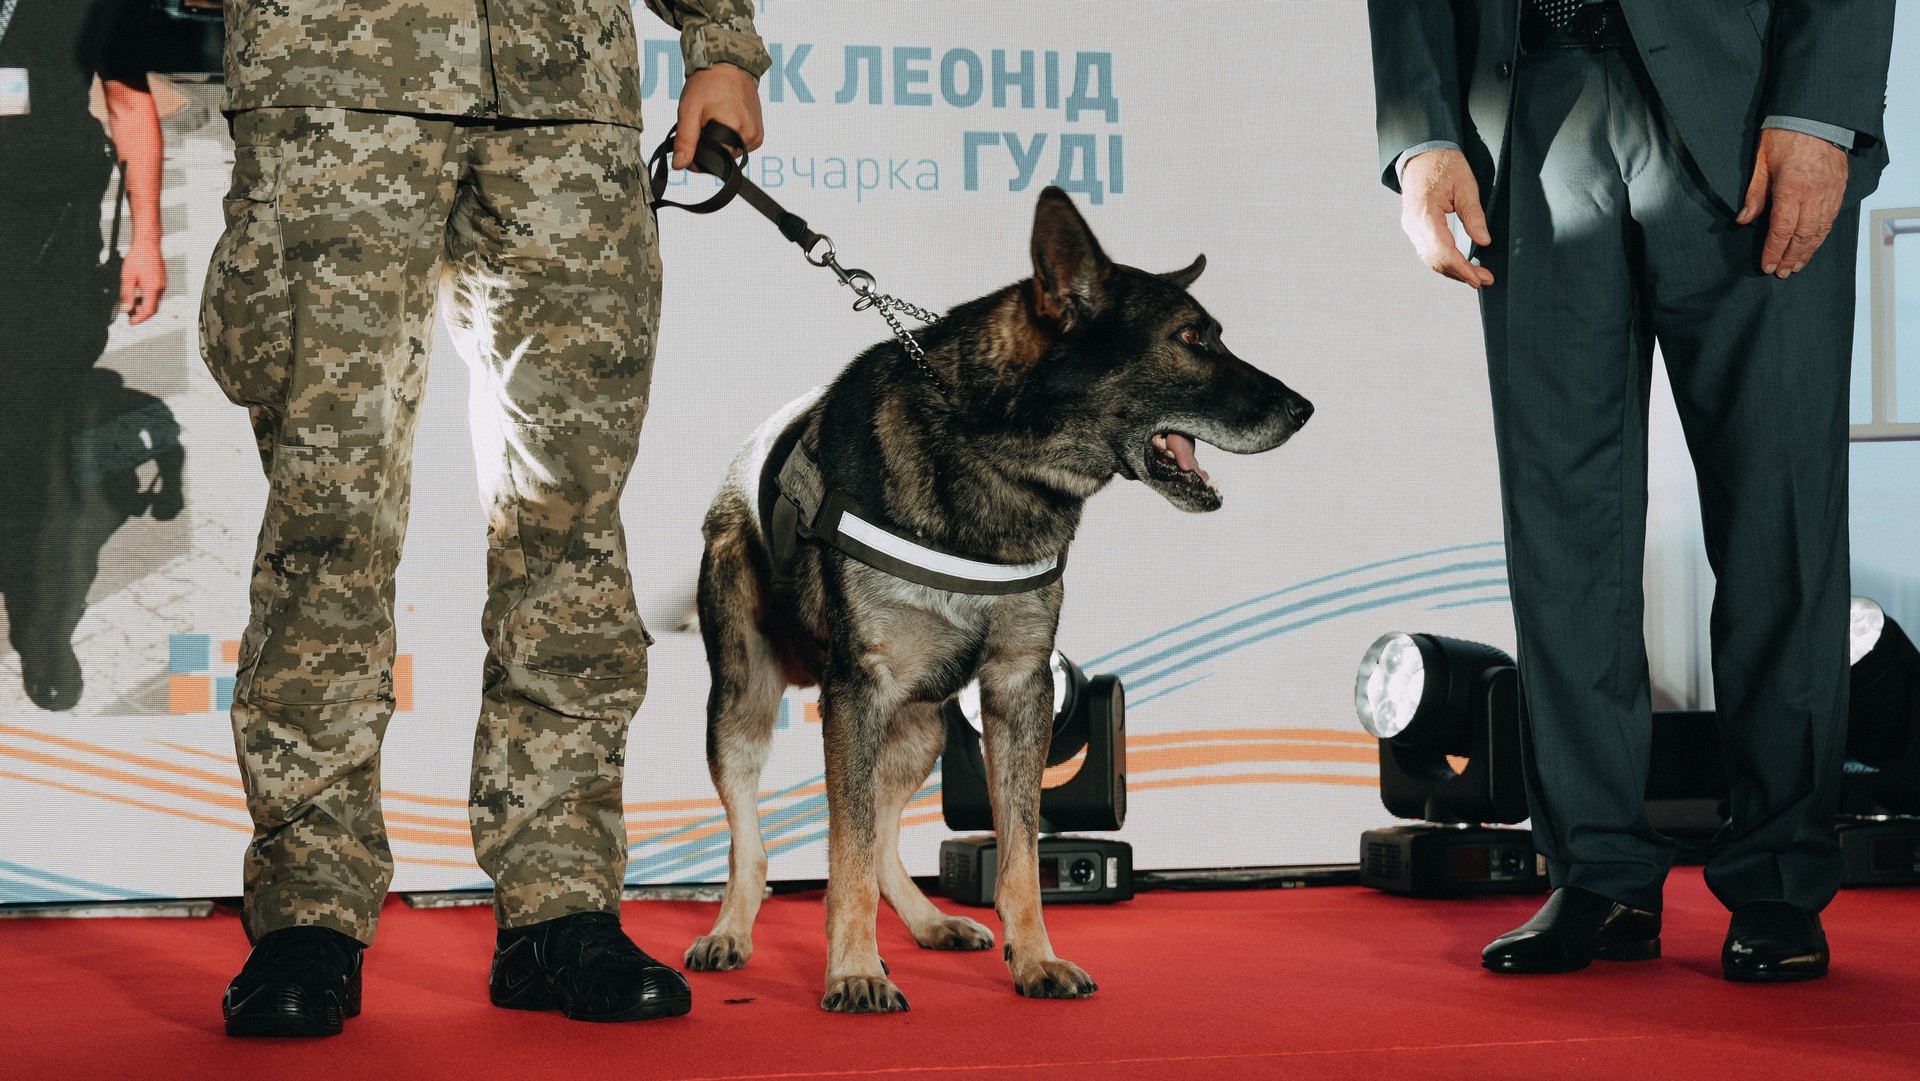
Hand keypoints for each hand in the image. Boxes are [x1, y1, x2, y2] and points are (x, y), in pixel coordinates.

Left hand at [120, 239, 166, 323]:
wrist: (148, 244)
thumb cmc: (138, 258)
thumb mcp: (127, 278)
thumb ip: (126, 295)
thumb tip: (126, 309)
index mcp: (153, 289)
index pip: (148, 311)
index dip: (139, 319)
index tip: (131, 322)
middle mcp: (160, 288)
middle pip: (153, 308)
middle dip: (142, 314)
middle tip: (130, 316)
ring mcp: (162, 284)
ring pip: (154, 302)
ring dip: (144, 306)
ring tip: (132, 305)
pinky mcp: (161, 280)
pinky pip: (156, 295)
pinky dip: (147, 299)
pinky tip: (138, 294)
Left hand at [673, 63, 763, 170]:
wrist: (729, 66)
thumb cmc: (708, 84)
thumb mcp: (689, 110)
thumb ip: (685, 140)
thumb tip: (680, 165)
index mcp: (735, 129)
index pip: (713, 161)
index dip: (698, 155)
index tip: (691, 138)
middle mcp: (750, 135)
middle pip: (723, 158)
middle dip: (709, 148)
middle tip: (703, 123)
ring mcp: (757, 136)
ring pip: (730, 154)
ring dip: (719, 144)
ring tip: (715, 120)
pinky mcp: (758, 135)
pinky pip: (739, 147)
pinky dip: (729, 140)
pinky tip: (725, 122)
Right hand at [1399, 149, 1493, 288]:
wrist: (1423, 152)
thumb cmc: (1444, 164)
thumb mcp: (1466, 185)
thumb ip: (1474, 215)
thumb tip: (1484, 241)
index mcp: (1424, 213)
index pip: (1443, 250)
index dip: (1462, 268)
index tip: (1479, 278)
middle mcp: (1412, 224)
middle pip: (1435, 260)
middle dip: (1459, 274)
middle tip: (1484, 279)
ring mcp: (1410, 227)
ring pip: (1430, 259)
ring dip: (1452, 271)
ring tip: (1475, 276)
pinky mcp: (1414, 228)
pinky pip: (1427, 251)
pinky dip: (1444, 262)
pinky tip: (1459, 266)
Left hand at [1736, 127, 1848, 278]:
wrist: (1818, 114)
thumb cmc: (1786, 133)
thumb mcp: (1761, 161)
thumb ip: (1754, 193)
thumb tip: (1744, 220)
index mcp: (1792, 188)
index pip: (1782, 230)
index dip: (1773, 251)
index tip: (1766, 265)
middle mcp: (1815, 193)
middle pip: (1803, 235)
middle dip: (1791, 257)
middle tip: (1781, 273)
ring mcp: (1830, 191)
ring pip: (1820, 230)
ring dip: (1807, 251)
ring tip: (1796, 265)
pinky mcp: (1840, 188)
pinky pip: (1831, 218)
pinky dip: (1821, 236)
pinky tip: (1812, 244)